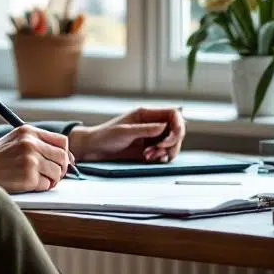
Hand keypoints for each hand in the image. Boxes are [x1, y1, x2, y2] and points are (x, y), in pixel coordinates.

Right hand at [0, 125, 75, 192]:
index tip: (61, 163)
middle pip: (63, 157)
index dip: (65, 154)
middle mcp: (31, 143)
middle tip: (52, 176)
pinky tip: (27, 185)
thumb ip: (36, 144)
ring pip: (57, 173)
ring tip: (36, 181)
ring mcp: (30, 159)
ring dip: (51, 180)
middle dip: (61, 169)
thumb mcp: (13, 141)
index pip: (61, 141)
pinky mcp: (28, 176)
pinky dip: (40, 188)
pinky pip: (47, 185)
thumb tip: (67, 157)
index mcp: (28, 131)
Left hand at [69, 107, 184, 163]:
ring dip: (165, 152)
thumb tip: (164, 126)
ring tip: (148, 155)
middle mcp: (151, 124)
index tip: (175, 137)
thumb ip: (145, 129)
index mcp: (146, 114)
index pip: (173, 114)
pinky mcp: (149, 149)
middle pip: (176, 131)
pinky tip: (147, 159)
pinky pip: (164, 154)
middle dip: (171, 143)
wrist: (94, 149)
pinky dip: (160, 158)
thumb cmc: (105, 136)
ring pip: (172, 144)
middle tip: (158, 150)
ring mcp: (151, 137)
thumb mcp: (125, 132)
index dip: (179, 124)